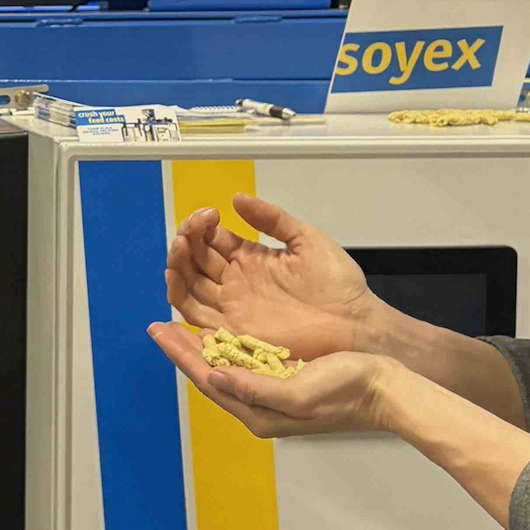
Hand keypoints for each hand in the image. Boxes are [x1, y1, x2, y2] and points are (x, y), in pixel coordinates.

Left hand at [150, 321, 393, 437]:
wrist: (382, 389)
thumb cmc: (347, 392)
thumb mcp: (298, 394)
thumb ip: (254, 388)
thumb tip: (214, 376)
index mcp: (258, 413)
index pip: (206, 380)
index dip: (180, 354)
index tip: (158, 330)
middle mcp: (258, 404)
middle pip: (209, 373)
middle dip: (183, 348)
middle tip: (159, 324)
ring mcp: (269, 392)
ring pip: (223, 366)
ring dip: (200, 344)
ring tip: (179, 323)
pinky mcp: (282, 378)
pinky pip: (243, 361)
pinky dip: (225, 343)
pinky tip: (217, 328)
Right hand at [166, 193, 388, 359]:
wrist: (355, 321)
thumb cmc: (337, 283)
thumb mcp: (306, 239)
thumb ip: (272, 219)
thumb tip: (237, 198)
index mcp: (250, 259)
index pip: (211, 239)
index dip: (202, 225)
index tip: (208, 214)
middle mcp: (235, 283)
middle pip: (195, 261)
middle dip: (185, 242)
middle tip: (190, 232)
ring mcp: (232, 307)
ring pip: (189, 286)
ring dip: (178, 264)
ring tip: (180, 246)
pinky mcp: (233, 331)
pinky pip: (196, 315)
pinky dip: (178, 295)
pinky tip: (175, 276)